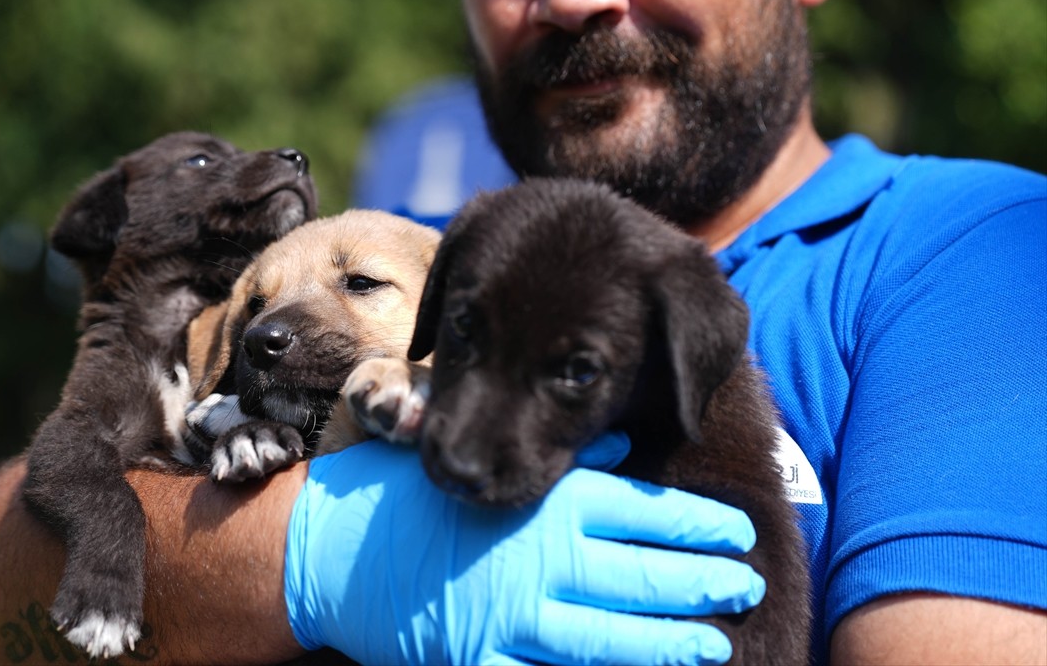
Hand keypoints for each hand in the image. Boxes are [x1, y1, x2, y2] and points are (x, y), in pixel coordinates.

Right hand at [285, 437, 763, 665]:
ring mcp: (512, 620)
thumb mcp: (486, 457)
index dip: (698, 526)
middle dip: (703, 585)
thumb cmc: (413, 496)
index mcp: (543, 506)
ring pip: (613, 639)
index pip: (641, 513)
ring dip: (670, 643)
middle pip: (642, 578)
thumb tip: (620, 442)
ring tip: (714, 646)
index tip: (738, 531)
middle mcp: (538, 561)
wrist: (338, 551)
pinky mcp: (483, 663)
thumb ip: (559, 459)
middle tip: (747, 587)